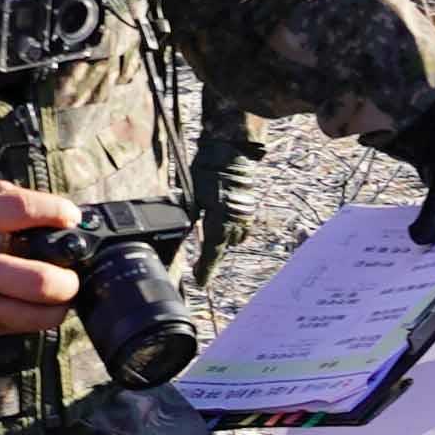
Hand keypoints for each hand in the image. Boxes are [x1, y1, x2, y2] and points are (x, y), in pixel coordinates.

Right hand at [0, 185, 84, 344]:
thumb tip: (24, 197)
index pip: (23, 210)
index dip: (56, 211)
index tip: (71, 216)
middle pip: (40, 279)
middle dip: (69, 279)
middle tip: (73, 273)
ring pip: (33, 314)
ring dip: (59, 307)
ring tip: (62, 298)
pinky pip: (13, 328)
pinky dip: (32, 320)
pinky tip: (34, 309)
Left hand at [185, 111, 262, 276]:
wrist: (230, 152)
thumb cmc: (209, 171)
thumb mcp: (194, 196)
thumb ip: (192, 216)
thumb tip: (186, 228)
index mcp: (220, 223)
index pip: (212, 254)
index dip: (205, 270)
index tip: (199, 282)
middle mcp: (234, 224)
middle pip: (221, 250)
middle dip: (211, 259)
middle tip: (199, 271)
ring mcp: (243, 216)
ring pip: (232, 239)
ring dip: (221, 243)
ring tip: (209, 247)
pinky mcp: (247, 209)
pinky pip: (240, 227)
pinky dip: (231, 231)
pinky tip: (222, 227)